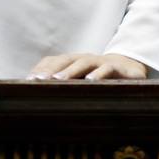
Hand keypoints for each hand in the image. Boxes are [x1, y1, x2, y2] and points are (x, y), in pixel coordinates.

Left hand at [27, 53, 148, 80]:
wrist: (131, 70)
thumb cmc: (100, 79)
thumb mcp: (81, 82)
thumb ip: (64, 86)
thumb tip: (37, 99)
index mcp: (74, 62)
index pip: (55, 61)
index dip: (42, 68)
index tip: (28, 80)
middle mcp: (86, 59)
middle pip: (66, 60)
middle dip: (51, 69)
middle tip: (38, 80)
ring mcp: (102, 62)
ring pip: (84, 62)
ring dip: (71, 70)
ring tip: (59, 80)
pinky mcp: (118, 68)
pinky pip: (108, 68)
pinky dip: (99, 74)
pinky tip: (91, 81)